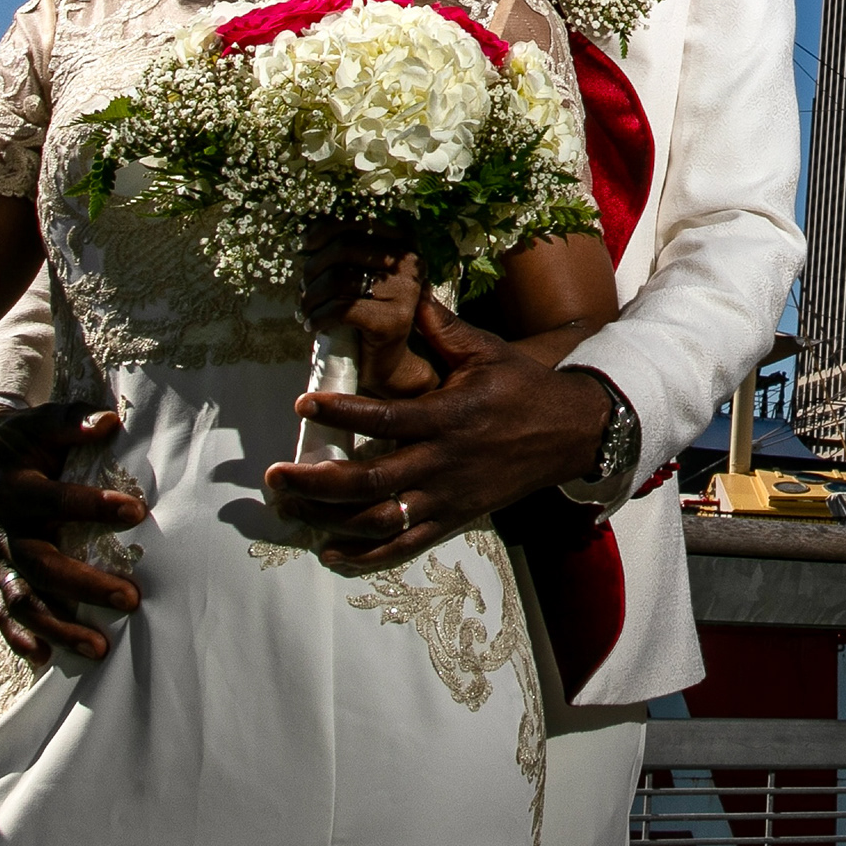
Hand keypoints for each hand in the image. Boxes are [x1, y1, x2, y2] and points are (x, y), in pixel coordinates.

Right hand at [0, 400, 146, 661]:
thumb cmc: (25, 441)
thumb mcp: (43, 422)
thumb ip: (73, 422)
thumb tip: (109, 422)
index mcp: (15, 489)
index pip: (54, 500)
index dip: (93, 506)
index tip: (137, 510)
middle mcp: (5, 530)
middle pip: (40, 565)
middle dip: (84, 585)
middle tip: (130, 599)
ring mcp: (0, 560)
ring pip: (24, 601)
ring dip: (59, 626)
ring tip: (100, 648)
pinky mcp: (0, 576)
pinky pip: (3, 614)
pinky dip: (20, 638)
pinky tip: (47, 658)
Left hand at [263, 302, 612, 572]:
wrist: (570, 434)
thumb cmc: (523, 387)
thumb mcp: (486, 350)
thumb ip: (441, 328)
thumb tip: (407, 291)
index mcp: (449, 415)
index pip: (385, 417)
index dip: (342, 413)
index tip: (304, 403)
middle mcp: (444, 462)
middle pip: (370, 482)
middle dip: (316, 482)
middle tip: (275, 475)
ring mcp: (447, 497)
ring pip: (380, 520)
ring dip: (329, 519)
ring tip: (290, 508)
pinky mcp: (453, 519)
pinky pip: (405, 545)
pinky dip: (365, 555)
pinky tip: (329, 552)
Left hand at [296, 224, 441, 403]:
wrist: (385, 361)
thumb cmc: (364, 313)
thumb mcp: (357, 275)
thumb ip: (343, 251)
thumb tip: (307, 235)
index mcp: (403, 244)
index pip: (359, 223)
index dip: (325, 230)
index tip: (305, 246)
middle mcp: (410, 264)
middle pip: (345, 248)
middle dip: (313, 268)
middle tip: (303, 289)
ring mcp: (406, 292)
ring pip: (339, 279)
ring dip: (312, 297)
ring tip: (306, 310)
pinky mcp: (393, 320)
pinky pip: (342, 309)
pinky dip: (319, 317)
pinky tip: (313, 325)